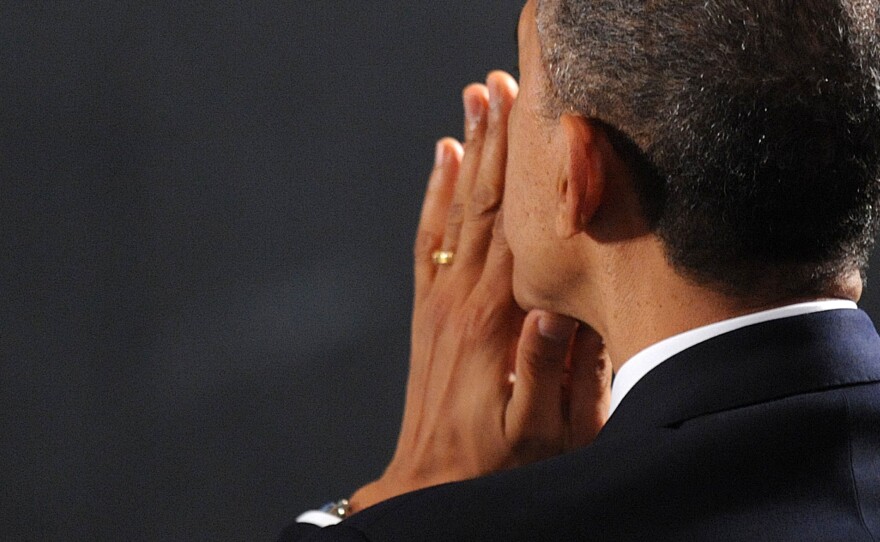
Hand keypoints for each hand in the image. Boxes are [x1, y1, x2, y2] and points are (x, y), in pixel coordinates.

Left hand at [350, 71, 611, 511]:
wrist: (429, 484)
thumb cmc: (497, 464)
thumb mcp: (545, 433)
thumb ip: (557, 371)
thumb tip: (561, 305)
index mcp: (499, 323)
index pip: (517, 231)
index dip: (525, 173)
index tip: (534, 118)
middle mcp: (463, 299)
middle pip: (483, 204)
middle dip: (495, 142)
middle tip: (502, 84)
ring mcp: (440, 300)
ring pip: (455, 210)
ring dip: (467, 152)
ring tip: (476, 99)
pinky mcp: (428, 309)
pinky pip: (429, 239)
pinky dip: (434, 194)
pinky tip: (443, 158)